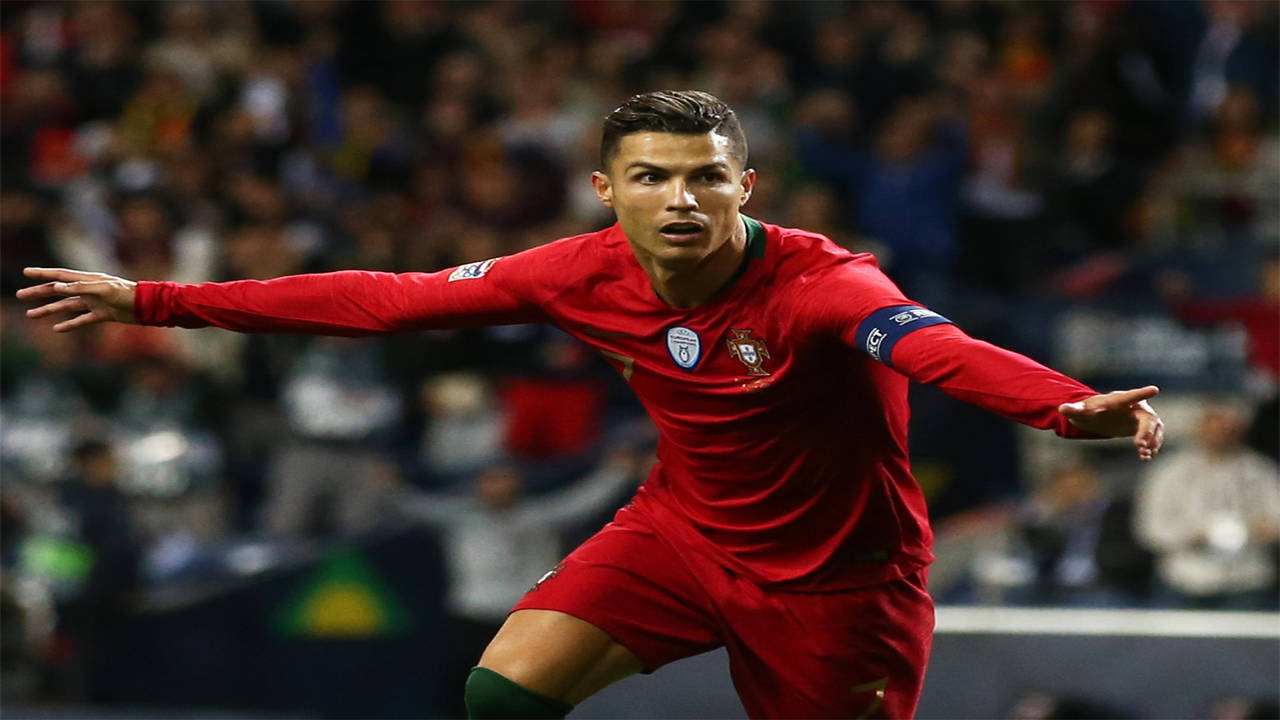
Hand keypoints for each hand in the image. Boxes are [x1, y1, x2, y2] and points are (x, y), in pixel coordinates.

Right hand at [17, 267, 137, 331]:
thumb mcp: (103, 289)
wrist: (148, 307)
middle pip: (59, 291)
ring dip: (49, 310)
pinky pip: (82, 320)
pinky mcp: (103, 315)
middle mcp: (89, 290)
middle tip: (20, 295)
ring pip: (67, 307)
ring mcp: (95, 302)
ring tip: (31, 315)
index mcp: (88, 279)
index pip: (60, 275)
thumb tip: (57, 286)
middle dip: (39, 293)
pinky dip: (69, 324)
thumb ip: (80, 287)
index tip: (26, 273)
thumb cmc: (128, 294)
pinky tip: (57, 329)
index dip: (42, 274)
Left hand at [1058, 386, 1163, 460]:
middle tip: (1140, 445)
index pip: (1131, 396)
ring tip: (1144, 455)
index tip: (1154, 389)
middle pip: (1148, 417)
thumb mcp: (1080, 410)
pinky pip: (1154, 438)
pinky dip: (1152, 447)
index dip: (1142, 393)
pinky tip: (1146, 457)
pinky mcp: (1145, 429)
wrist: (1098, 417)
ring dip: (1152, 441)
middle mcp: (1135, 407)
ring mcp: (1143, 418)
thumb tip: (1061, 408)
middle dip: (1146, 430)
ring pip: (1154, 428)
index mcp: (1120, 400)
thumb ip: (1073, 409)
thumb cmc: (1089, 410)